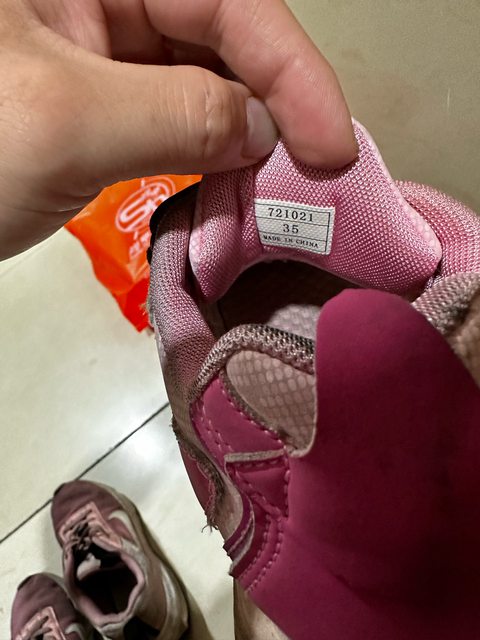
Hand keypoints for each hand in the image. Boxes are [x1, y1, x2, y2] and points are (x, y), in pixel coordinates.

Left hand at [0, 0, 356, 258]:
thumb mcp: (62, 126)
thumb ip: (178, 116)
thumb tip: (264, 130)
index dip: (290, 67)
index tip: (332, 143)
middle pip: (218, 34)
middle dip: (273, 103)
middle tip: (315, 171)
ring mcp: (94, 52)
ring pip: (201, 80)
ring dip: (245, 136)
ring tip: (278, 188)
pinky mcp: (95, 102)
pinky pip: (173, 118)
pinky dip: (208, 155)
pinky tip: (230, 186)